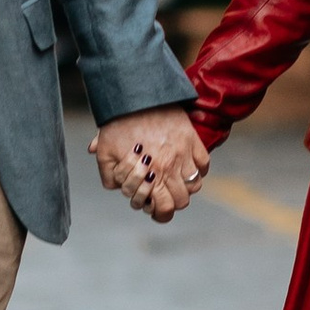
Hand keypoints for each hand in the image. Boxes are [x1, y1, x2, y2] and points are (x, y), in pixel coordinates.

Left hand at [92, 107, 209, 222]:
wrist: (136, 95)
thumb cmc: (118, 122)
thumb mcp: (106, 151)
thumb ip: (108, 174)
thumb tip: (114, 187)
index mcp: (151, 174)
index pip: (165, 209)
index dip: (160, 214)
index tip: (153, 208)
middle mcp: (171, 167)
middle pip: (182, 201)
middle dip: (171, 203)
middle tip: (162, 195)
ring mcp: (184, 153)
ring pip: (195, 185)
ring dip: (184, 188)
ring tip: (173, 181)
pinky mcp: (192, 139)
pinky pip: (204, 163)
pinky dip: (198, 169)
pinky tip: (185, 166)